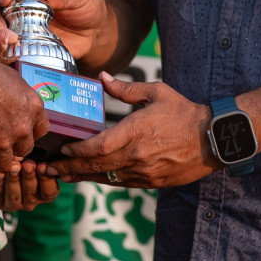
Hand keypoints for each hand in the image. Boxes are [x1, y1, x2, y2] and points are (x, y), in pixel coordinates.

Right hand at [0, 0, 109, 60]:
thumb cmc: (86, 5)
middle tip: (0, 22)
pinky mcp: (30, 46)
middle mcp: (23, 8)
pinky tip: (10, 56)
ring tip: (3, 40)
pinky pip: (15, 49)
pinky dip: (10, 52)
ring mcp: (25, 28)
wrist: (96, 31)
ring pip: (2, 30)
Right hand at [0, 54, 46, 170]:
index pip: (40, 131)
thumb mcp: (12, 78)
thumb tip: (21, 107)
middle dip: (12, 146)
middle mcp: (21, 128)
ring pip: (4, 162)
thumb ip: (21, 99)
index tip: (18, 130)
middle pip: (24, 150)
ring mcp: (0, 142)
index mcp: (33, 108)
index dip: (28, 132)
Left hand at [0, 159, 59, 211]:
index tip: (43, 166)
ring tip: (14, 167)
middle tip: (28, 164)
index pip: (50, 191)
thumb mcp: (33, 160)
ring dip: (14, 180)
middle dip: (29, 177)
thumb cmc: (21, 162)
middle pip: (31, 192)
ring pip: (14, 195)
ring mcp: (13, 204)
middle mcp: (30, 202)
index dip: (47, 179)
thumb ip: (41, 159)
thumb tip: (46, 150)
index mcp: (43, 193)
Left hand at [44, 73, 220, 187]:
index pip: (97, 147)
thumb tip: (102, 77)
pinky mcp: (151, 182)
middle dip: (69, 169)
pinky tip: (90, 178)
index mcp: (135, 132)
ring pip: (105, 178)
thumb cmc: (184, 112)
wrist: (213, 139)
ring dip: (81, 178)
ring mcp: (144, 172)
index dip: (76, 151)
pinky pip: (121, 183)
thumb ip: (125, 89)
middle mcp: (136, 156)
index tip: (61, 149)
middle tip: (47, 169)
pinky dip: (103, 180)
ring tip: (60, 177)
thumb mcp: (155, 93)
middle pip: (95, 167)